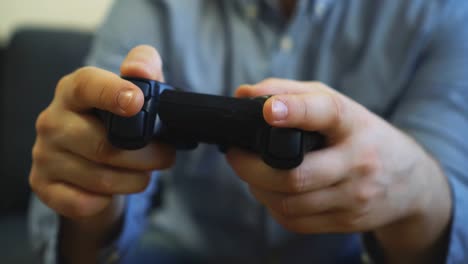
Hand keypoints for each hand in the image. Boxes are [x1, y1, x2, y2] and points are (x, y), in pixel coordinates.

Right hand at [29, 45, 174, 260]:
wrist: (91, 161)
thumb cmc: (117, 122)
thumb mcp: (136, 91)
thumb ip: (145, 69)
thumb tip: (140, 69)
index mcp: (73, 91)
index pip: (87, 86)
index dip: (112, 93)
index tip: (136, 102)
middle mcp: (52, 120)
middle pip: (103, 145)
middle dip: (146, 156)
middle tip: (166, 156)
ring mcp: (44, 154)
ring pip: (99, 178)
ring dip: (135, 180)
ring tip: (146, 173)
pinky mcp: (43, 185)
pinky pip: (81, 202)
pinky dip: (106, 200)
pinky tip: (114, 190)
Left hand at [226, 78, 451, 262]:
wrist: (409, 181)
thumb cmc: (362, 135)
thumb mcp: (336, 105)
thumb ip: (290, 93)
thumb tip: (243, 93)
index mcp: (355, 124)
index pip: (327, 114)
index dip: (295, 111)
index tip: (267, 110)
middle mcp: (358, 162)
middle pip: (295, 175)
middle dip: (251, 167)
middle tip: (233, 153)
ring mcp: (354, 198)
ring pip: (290, 203)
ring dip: (258, 188)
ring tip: (250, 172)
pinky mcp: (347, 222)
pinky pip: (296, 221)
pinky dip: (273, 207)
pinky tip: (270, 192)